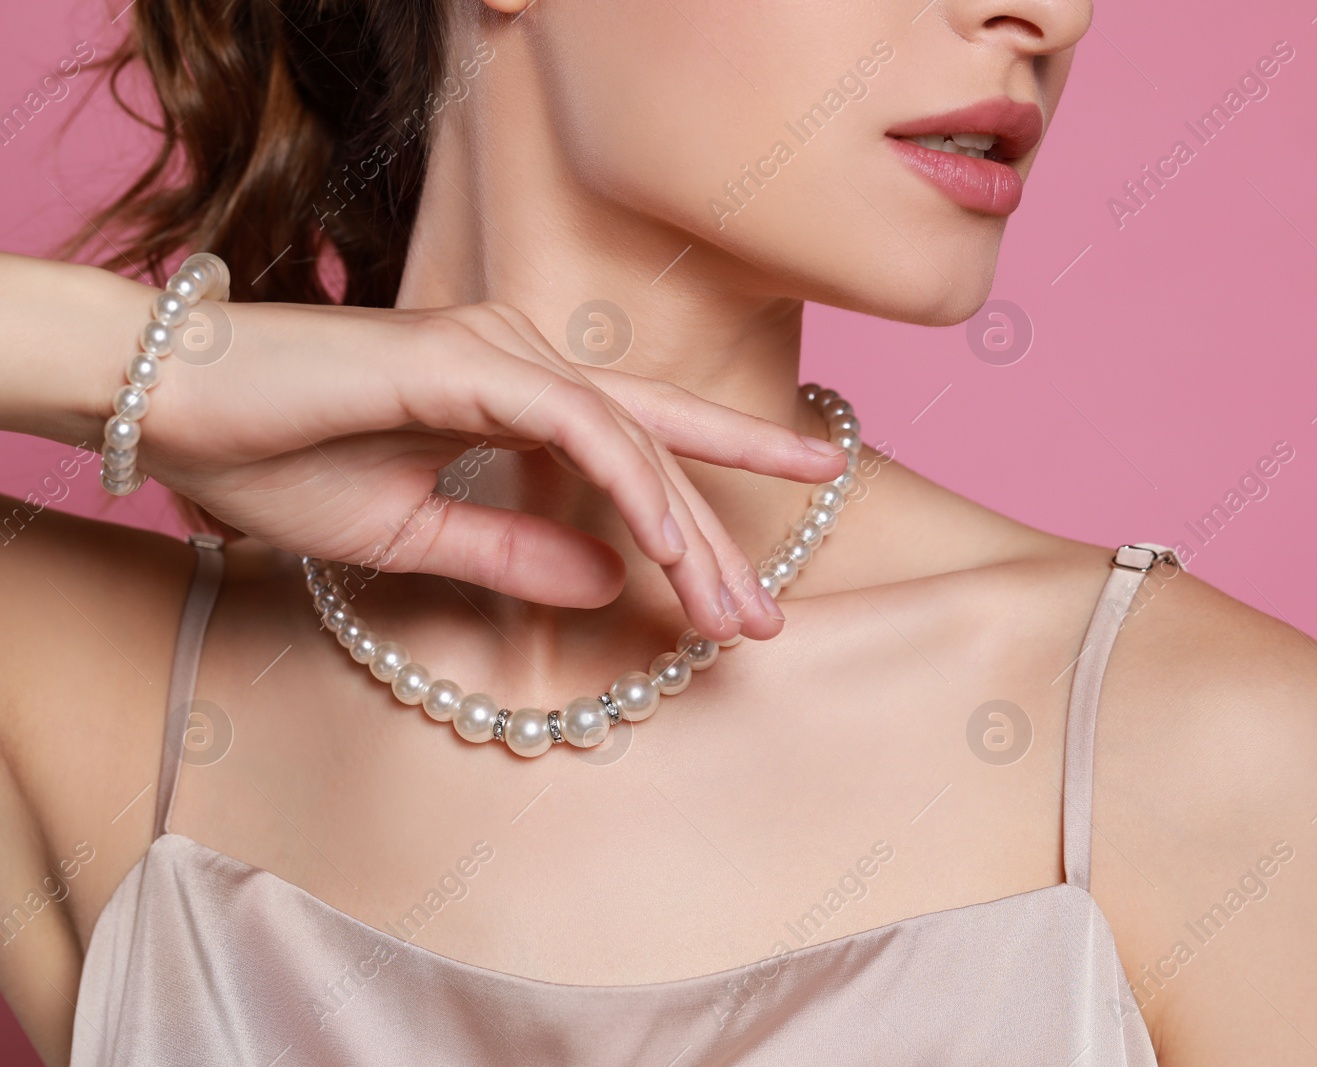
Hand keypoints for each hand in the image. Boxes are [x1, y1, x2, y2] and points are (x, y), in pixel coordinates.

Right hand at [133, 298, 847, 640]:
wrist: (163, 408)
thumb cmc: (272, 463)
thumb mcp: (414, 537)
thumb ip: (514, 554)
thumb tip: (612, 581)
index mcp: (514, 399)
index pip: (637, 452)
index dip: (704, 512)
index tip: (752, 586)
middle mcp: (522, 362)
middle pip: (652, 452)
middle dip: (715, 543)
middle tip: (765, 622)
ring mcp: (497, 351)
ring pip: (629, 440)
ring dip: (686, 530)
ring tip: (736, 610)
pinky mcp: (462, 359)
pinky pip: (574, 424)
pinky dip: (629, 480)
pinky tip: (669, 546)